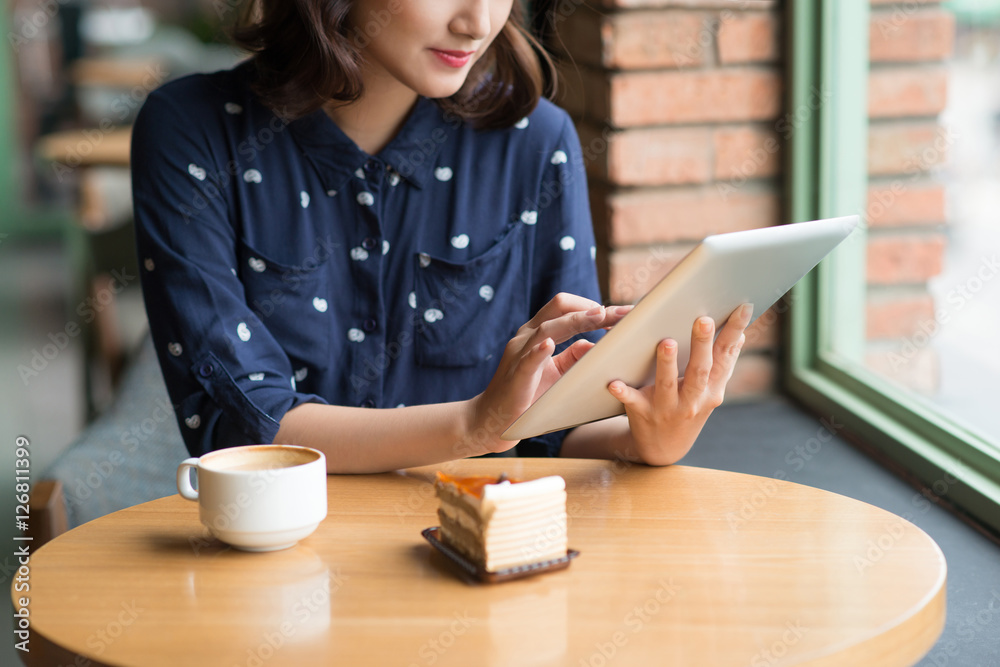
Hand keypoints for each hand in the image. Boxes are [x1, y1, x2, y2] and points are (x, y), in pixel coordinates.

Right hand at [468, 293, 629, 454]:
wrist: (492, 420)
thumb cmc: (525, 395)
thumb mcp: (555, 373)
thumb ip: (572, 357)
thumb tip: (596, 345)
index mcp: (537, 333)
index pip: (566, 308)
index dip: (595, 306)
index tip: (623, 312)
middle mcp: (526, 336)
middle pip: (559, 308)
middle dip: (593, 308)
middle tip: (623, 313)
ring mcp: (519, 354)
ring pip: (547, 328)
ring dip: (576, 320)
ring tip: (599, 316)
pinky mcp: (516, 376)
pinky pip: (527, 360)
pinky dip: (539, 351)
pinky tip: (550, 345)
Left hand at [608, 303, 752, 465]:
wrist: (664, 450)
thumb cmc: (688, 410)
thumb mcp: (710, 392)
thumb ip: (722, 365)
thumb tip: (741, 336)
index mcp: (712, 389)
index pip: (725, 356)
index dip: (735, 332)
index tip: (743, 307)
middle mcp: (693, 399)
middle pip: (699, 369)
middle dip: (702, 345)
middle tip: (704, 320)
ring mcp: (668, 408)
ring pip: (668, 384)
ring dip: (667, 364)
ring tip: (666, 343)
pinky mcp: (643, 414)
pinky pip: (632, 402)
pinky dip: (624, 393)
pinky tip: (614, 384)